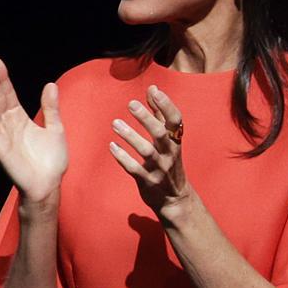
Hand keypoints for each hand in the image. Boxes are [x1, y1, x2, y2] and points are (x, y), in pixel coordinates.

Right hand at [0, 57, 66, 205]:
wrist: (48, 184)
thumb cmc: (51, 161)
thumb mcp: (56, 128)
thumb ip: (51, 108)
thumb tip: (50, 84)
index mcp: (20, 119)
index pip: (8, 94)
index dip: (3, 78)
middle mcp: (8, 124)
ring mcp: (2, 133)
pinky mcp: (0, 145)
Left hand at [108, 85, 194, 217]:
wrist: (175, 198)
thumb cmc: (169, 162)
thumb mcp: (169, 139)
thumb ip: (160, 114)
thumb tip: (153, 88)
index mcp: (176, 141)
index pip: (175, 120)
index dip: (167, 105)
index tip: (154, 91)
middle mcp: (170, 154)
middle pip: (160, 134)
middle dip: (147, 118)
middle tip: (131, 104)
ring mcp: (159, 168)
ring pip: (146, 151)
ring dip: (130, 136)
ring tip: (115, 123)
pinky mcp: (147, 181)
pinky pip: (134, 169)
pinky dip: (122, 157)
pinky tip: (112, 146)